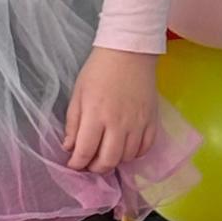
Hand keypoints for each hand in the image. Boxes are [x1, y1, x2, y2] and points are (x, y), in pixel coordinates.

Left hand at [63, 47, 159, 174]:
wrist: (129, 52)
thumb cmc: (98, 70)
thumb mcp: (78, 93)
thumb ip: (73, 123)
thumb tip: (69, 147)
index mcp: (96, 115)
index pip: (85, 152)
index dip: (76, 163)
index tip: (73, 163)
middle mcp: (118, 123)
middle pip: (108, 161)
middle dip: (95, 168)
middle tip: (90, 163)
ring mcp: (138, 122)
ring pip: (127, 157)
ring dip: (115, 161)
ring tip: (107, 153)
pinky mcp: (152, 119)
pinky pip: (145, 147)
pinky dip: (135, 153)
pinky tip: (126, 147)